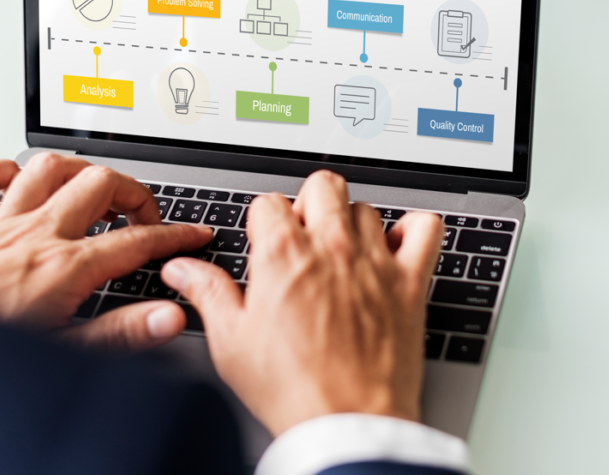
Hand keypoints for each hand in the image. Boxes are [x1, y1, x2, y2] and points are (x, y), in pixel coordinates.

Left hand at [0, 153, 212, 350]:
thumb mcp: (66, 352)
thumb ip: (123, 333)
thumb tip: (168, 317)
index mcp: (66, 268)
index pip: (137, 242)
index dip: (175, 235)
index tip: (194, 234)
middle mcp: (36, 236)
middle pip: (99, 184)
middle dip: (132, 194)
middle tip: (143, 216)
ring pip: (47, 168)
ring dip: (77, 172)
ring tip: (95, 190)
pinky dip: (4, 173)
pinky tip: (21, 184)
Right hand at [161, 170, 442, 435]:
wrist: (346, 423)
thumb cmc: (291, 389)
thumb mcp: (232, 343)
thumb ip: (209, 294)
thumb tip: (183, 270)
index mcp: (282, 256)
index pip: (269, 203)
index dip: (264, 221)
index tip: (266, 241)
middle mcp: (331, 248)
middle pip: (323, 186)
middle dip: (310, 203)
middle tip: (305, 236)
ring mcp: (374, 262)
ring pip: (367, 207)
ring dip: (354, 222)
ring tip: (344, 252)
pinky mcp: (409, 282)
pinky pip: (425, 228)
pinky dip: (415, 229)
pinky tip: (398, 246)